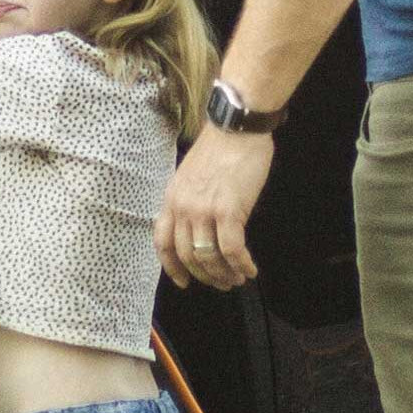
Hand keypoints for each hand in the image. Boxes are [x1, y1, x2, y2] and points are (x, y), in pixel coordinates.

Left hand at [161, 127, 273, 289]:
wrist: (236, 129)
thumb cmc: (219, 149)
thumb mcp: (191, 176)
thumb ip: (189, 202)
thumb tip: (201, 228)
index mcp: (172, 199)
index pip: (163, 243)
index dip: (172, 267)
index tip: (183, 281)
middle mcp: (183, 208)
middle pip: (187, 255)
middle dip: (205, 276)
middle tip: (221, 283)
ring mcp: (203, 210)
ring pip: (209, 257)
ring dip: (224, 274)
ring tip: (236, 279)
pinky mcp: (228, 211)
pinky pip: (232, 249)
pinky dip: (241, 264)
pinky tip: (250, 270)